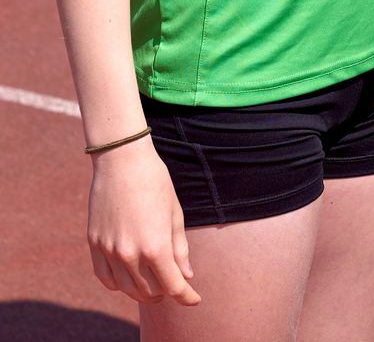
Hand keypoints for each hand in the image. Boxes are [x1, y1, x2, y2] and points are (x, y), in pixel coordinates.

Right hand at [88, 139, 200, 305]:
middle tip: (174, 284)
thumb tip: (186, 275)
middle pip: (150, 290)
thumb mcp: (175, 213)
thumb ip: (180, 248)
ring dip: (143, 291)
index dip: (187, 296)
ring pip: (127, 289)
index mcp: (156, 246)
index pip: (173, 286)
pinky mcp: (94, 244)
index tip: (194, 299)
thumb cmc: (155, 182)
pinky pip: (105, 278)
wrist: (122, 160)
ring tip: (154, 284)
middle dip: (166, 291)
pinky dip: (119, 284)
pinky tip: (128, 278)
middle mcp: (130, 254)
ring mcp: (109, 251)